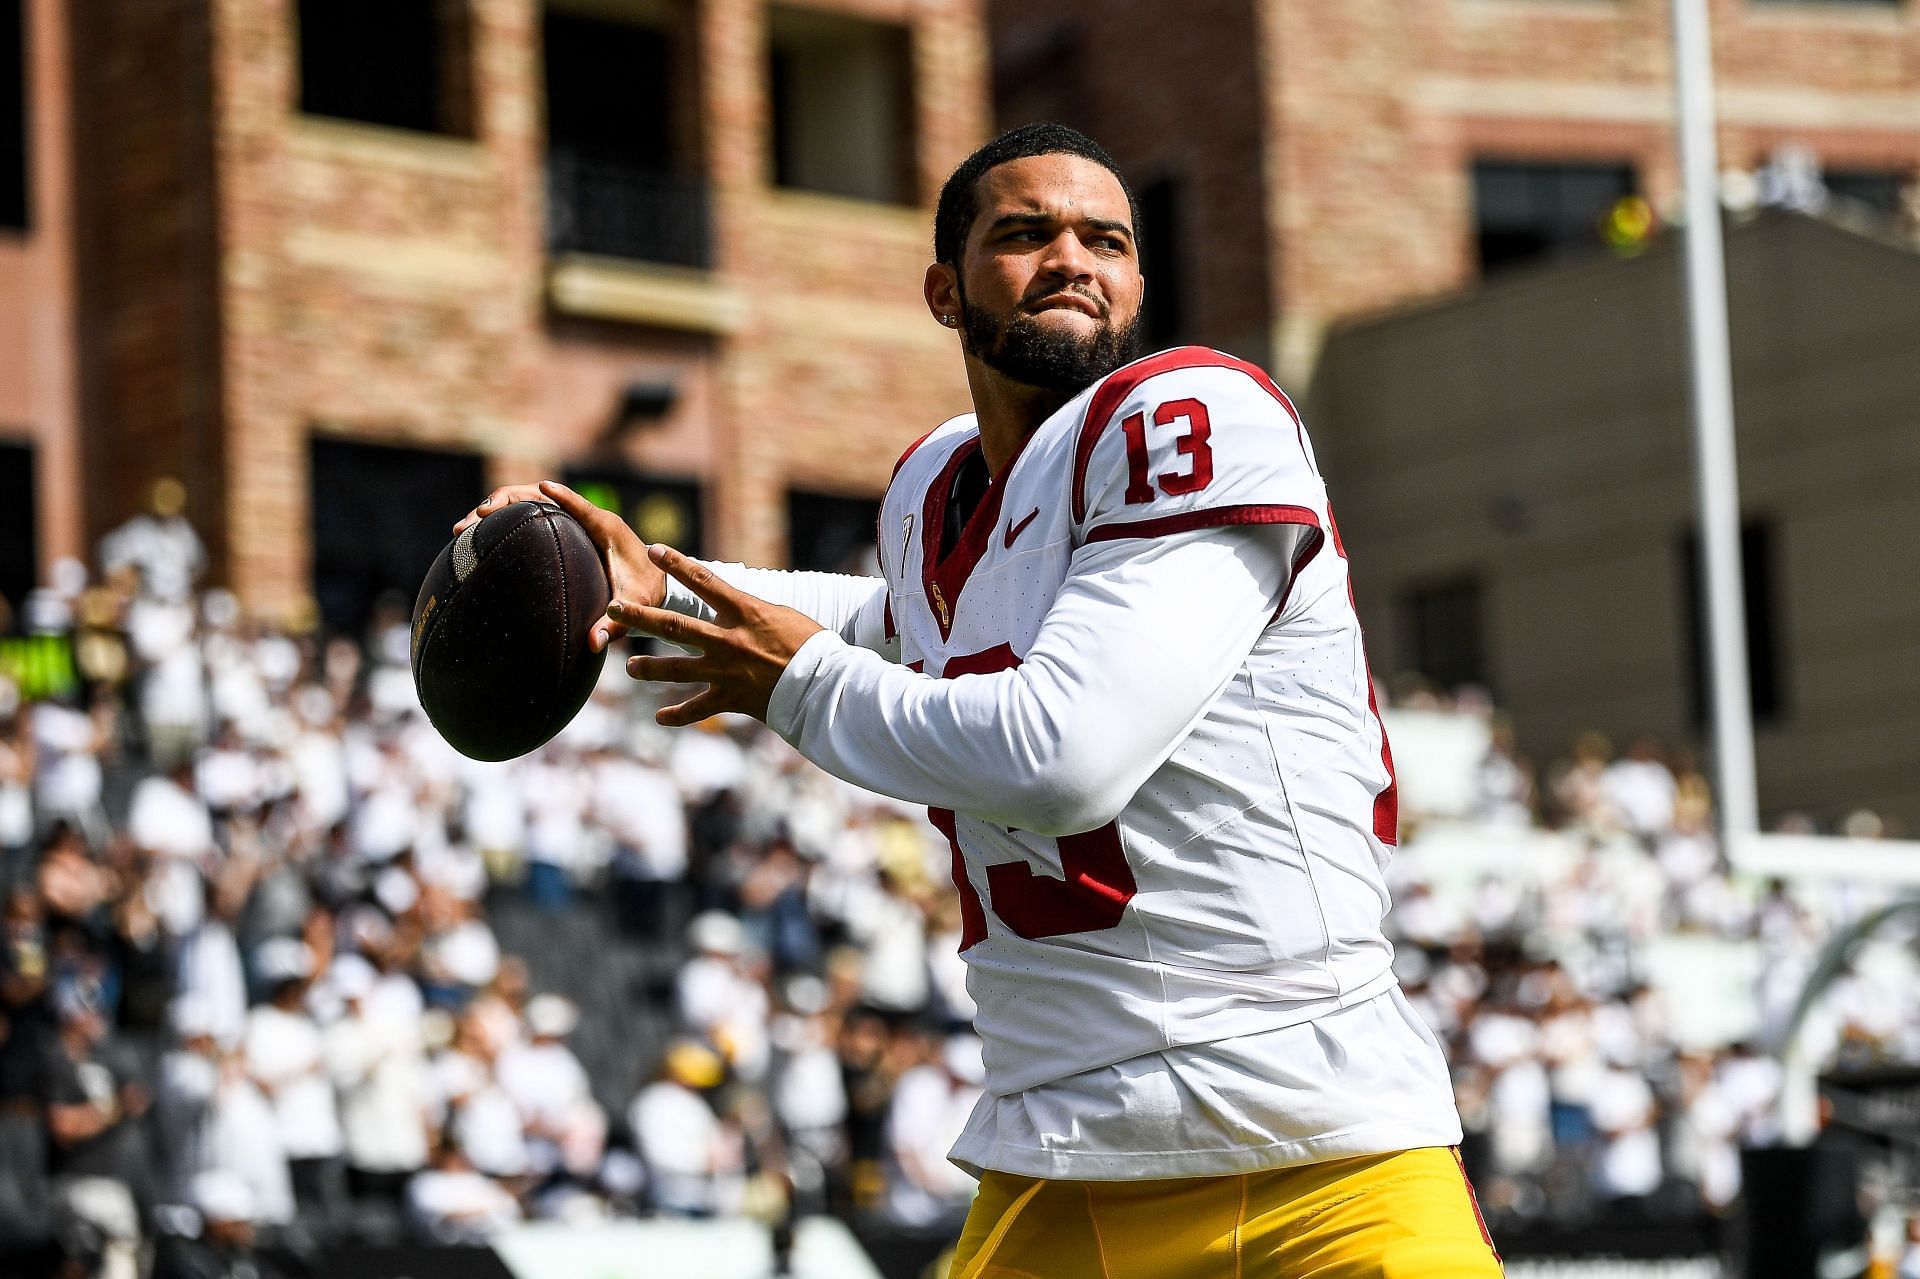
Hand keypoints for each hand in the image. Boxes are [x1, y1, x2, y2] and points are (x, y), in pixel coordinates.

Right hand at [454, 480, 665, 650]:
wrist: (656, 582)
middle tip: (474, 518)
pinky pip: (529, 517)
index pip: (577, 504)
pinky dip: (502, 521)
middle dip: (503, 501)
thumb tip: (593, 644)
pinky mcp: (563, 530)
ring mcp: (571, 521)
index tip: (537, 487)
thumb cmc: (648, 591)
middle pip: (539, 496)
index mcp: (605, 526)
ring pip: (528, 503)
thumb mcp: (636, 606)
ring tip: (462, 529)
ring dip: (495, 509)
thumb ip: (616, 623)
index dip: (557, 495)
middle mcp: (585, 517)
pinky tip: (477, 539)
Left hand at [616, 545, 824, 725]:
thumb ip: (751, 611)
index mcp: (745, 613)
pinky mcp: (731, 698)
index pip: (705, 582)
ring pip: (677, 669)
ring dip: (649, 668)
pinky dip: (677, 714)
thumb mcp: (782, 616)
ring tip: (629, 666)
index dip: (677, 564)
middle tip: (613, 607)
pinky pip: (697, 708)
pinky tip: (659, 717)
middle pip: (675, 627)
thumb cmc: (812, 645)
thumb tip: (734, 605)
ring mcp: (727, 671)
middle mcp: (729, 641)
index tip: (653, 550)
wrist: (825, 685)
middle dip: (641, 617)